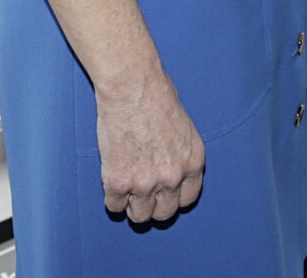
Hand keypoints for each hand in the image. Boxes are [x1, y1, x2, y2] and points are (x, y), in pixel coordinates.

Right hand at [95, 65, 203, 223]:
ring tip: (128, 193)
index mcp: (193, 161)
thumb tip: (170, 165)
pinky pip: (114, 206)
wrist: (133, 88)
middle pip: (165, 213)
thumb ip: (179, 152)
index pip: (188, 198)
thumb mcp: (184, 126)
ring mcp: (145, 184)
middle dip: (155, 207)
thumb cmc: (157, 97)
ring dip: (133, 207)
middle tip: (144, 196)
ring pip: (140, 216)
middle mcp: (173, 177)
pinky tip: (113, 184)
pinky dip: (113, 198)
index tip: (166, 195)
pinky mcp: (118, 183)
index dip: (176, 198)